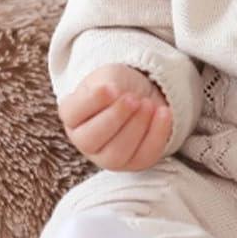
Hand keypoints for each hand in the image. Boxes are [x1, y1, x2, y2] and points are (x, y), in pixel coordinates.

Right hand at [57, 64, 172, 171]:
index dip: (92, 102)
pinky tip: (164, 112)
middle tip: (133, 99)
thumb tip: (113, 93)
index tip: (112, 88)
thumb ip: (106, 84)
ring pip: (116, 154)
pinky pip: (144, 156)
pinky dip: (157, 134)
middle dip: (115, 117)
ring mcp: (108, 157)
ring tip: (148, 104)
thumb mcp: (109, 76)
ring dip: (135, 127)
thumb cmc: (119, 85)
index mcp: (73, 117)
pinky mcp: (135, 161)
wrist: (142, 94)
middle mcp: (86, 142)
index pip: (71, 114)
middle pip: (90, 140)